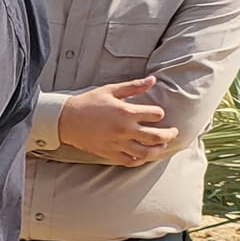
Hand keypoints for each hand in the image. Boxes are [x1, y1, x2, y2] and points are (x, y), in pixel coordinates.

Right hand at [59, 78, 179, 165]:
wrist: (66, 120)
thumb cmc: (88, 103)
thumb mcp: (110, 90)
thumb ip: (133, 86)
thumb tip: (153, 80)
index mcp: (126, 112)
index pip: (156, 114)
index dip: (159, 113)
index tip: (157, 113)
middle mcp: (125, 129)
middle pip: (157, 136)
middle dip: (170, 134)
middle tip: (173, 132)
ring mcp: (118, 143)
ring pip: (147, 152)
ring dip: (158, 149)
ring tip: (161, 145)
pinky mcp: (110, 153)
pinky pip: (131, 160)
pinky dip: (140, 159)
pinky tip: (143, 155)